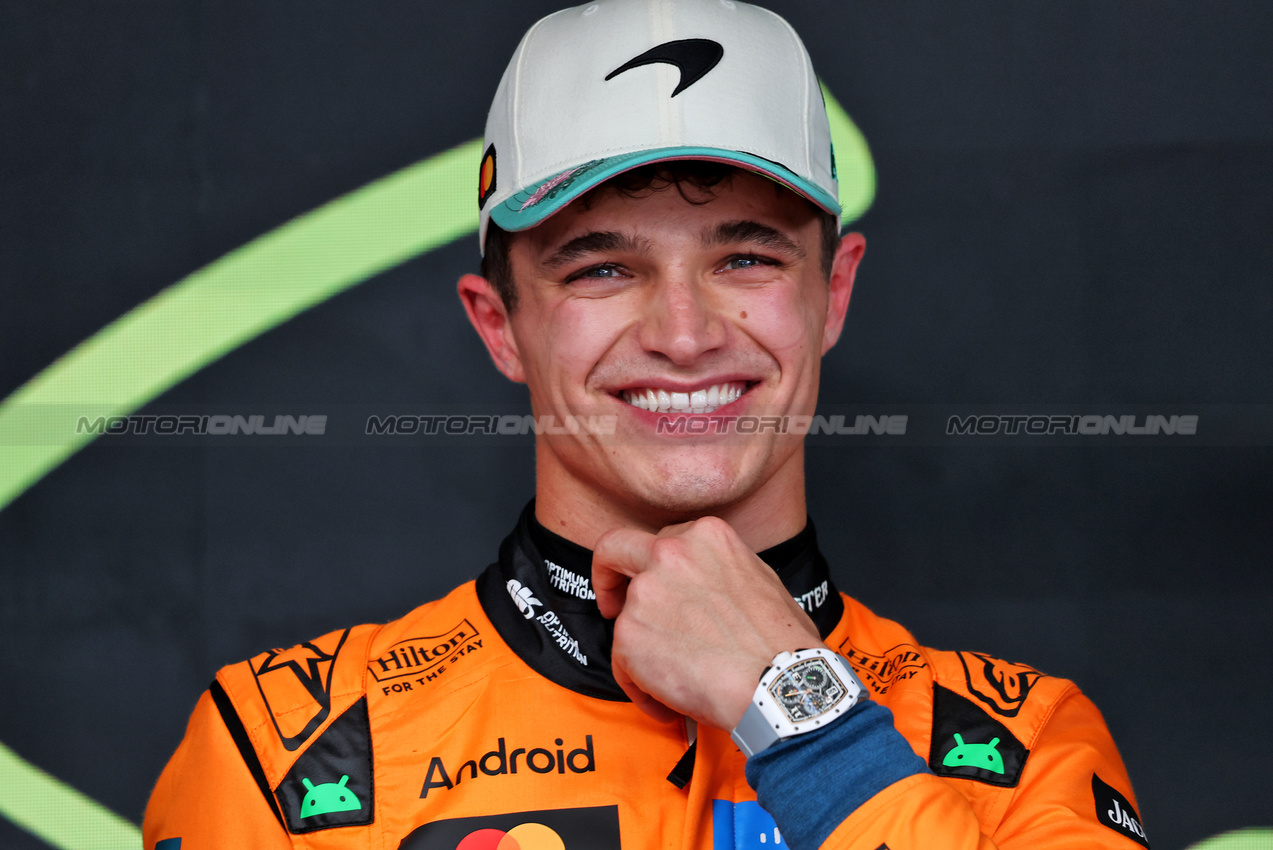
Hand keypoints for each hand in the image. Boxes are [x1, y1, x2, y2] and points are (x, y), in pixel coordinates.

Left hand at [592, 516, 822, 729]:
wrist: (779, 684)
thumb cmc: (781, 644)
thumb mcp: (758, 578)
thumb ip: (717, 571)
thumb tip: (704, 589)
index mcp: (704, 536)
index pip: (659, 542)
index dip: (652, 568)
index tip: (650, 585)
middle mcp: (669, 554)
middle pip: (613, 549)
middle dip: (606, 577)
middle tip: (611, 605)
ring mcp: (645, 593)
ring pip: (624, 622)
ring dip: (645, 654)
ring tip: (679, 682)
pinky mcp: (629, 635)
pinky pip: (623, 665)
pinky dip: (643, 688)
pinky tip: (672, 702)